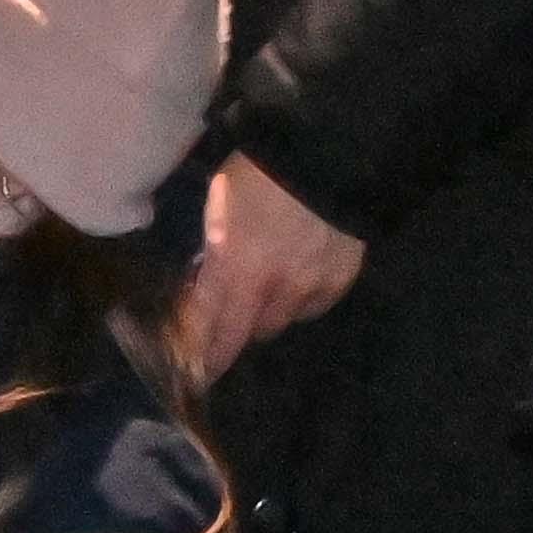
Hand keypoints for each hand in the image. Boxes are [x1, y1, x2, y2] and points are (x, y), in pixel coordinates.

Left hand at [183, 152, 364, 384]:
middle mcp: (270, 287)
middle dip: (227, 343)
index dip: (199, 354)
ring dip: (264, 316)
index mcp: (231, 266)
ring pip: (278, 323)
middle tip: (219, 347)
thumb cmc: (259, 173)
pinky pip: (313, 307)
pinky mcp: (340, 281)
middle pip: (243, 334)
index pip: (208, 325)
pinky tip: (296, 283)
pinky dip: (300, 302)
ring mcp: (309, 287)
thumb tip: (207, 274)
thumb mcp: (218, 205)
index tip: (192, 375)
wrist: (327, 156)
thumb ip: (213, 248)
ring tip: (260, 297)